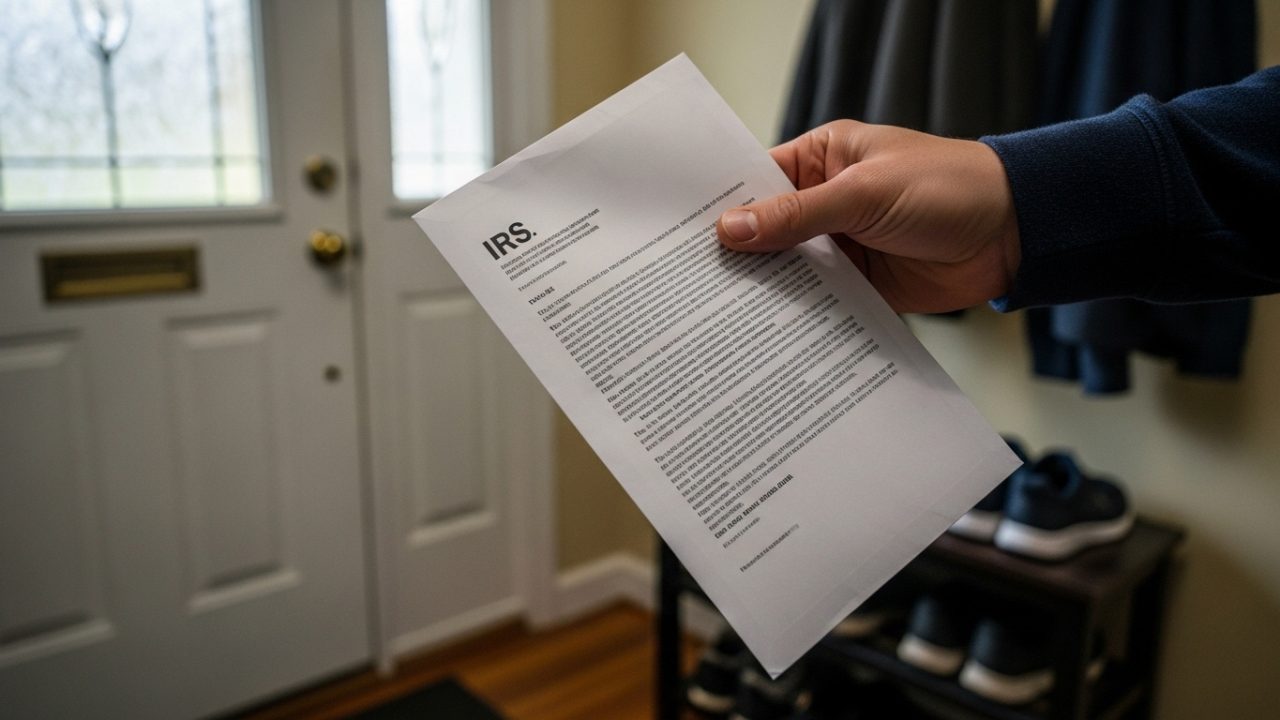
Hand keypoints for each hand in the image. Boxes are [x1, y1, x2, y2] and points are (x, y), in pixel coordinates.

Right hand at [716, 120, 1020, 312]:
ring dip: (764, 290)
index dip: (723, 205)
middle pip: (767, 231)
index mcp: (823, 159)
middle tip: (689, 283)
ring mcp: (842, 247)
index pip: (758, 180)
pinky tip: (766, 334)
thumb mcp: (864, 194)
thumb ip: (797, 216)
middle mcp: (826, 202)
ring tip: (716, 315)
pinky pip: (819, 303)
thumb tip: (731, 229)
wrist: (1015, 232)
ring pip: (789, 271)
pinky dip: (798, 318)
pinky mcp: (860, 286)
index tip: (681, 233)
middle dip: (737, 255)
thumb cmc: (947, 187)